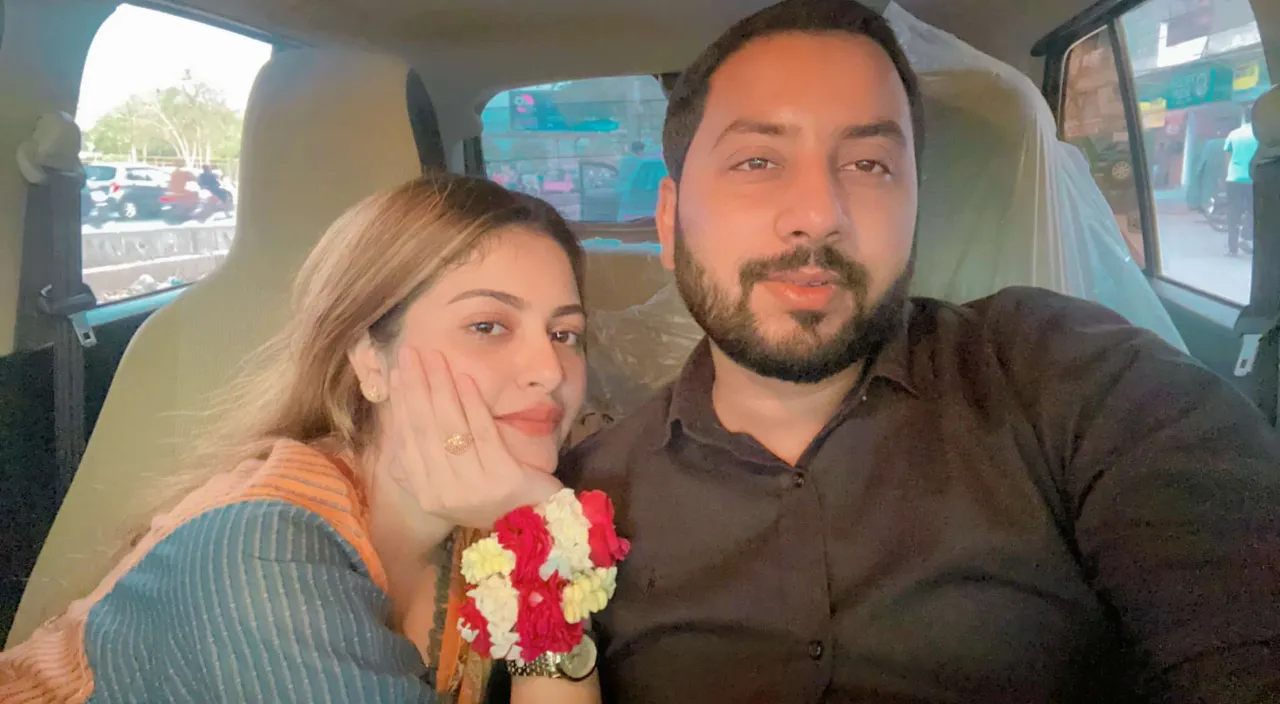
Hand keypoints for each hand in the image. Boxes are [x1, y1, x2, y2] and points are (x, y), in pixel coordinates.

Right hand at [387, 347, 562, 529]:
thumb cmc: (492, 497)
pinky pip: (482, 433)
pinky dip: (472, 403)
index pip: (407, 442)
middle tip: (409, 354)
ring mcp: (473, 488)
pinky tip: (465, 379)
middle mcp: (443, 494)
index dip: (400, 405)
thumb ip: (423, 468)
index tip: (395, 373)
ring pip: (450, 427)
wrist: (537, 522)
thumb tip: (393, 439)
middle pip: (424, 430)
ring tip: (435, 357)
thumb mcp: (451, 487)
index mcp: (427, 496)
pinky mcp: (502, 479)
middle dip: (415, 386)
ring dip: (440, 387)